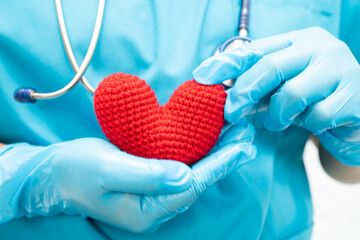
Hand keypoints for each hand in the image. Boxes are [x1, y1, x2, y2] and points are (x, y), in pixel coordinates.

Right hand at [0, 119, 254, 233]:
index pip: (191, 186)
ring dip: (215, 151)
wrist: (57, 174)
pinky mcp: (151, 179)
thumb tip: (185, 176)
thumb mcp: (106, 171)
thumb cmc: (77, 171)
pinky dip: (198, 148)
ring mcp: (154, 193)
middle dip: (224, 157)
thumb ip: (145, 176)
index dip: (218, 165)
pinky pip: (181, 163)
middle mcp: (156, 205)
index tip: (241, 145)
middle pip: (199, 179)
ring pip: (193, 171)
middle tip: (247, 133)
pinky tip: (209, 134)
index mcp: (147, 210)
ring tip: (236, 131)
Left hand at [193, 27, 359, 164]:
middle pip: (269, 66)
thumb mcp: (282, 88)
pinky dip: (306, 125)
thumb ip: (257, 88)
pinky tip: (312, 122)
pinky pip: (316, 116)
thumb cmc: (312, 99)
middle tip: (229, 113)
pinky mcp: (354, 96)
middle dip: (243, 92)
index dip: (225, 64)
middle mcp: (320, 47)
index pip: (254, 49)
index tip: (200, 77)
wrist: (357, 115)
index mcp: (298, 40)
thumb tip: (221, 97)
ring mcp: (340, 69)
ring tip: (280, 120)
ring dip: (277, 115)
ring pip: (291, 94)